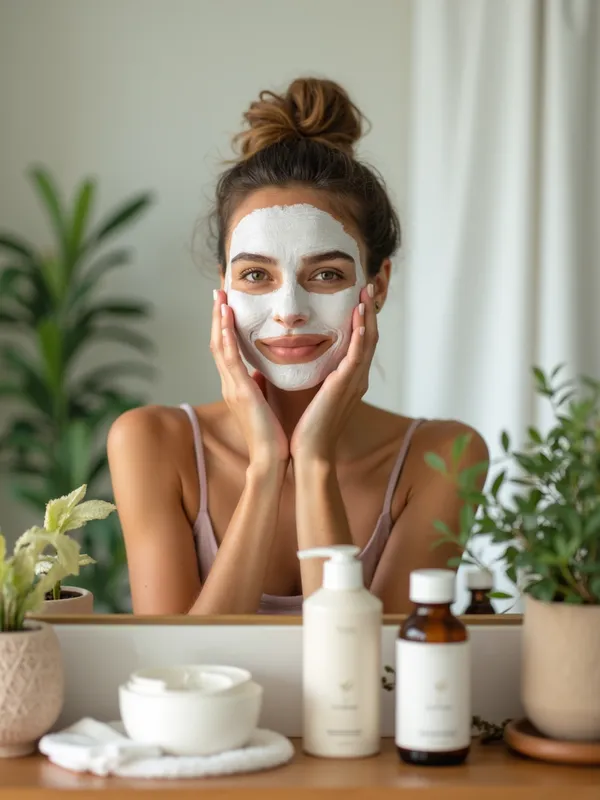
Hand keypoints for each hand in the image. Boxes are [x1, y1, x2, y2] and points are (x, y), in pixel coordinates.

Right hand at [210, 290, 288, 467]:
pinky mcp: (240, 392)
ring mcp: (232, 387)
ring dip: (218, 320)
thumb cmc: (271, 434)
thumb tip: (263, 372)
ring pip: (219, 346)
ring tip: (220, 297)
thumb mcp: (265, 402)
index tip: (226, 304)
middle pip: (217, 342)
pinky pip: (229, 360)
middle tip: (218, 291)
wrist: (271, 459)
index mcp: (236, 386)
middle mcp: (229, 383)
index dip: (224, 326)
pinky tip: (226, 320)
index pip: (226, 349)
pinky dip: (226, 338)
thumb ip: (261, 385)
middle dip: (217, 316)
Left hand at [290, 284, 377, 462]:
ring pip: (367, 342)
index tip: (355, 298)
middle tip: (365, 287)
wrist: (310, 452)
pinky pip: (357, 356)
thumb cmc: (304, 427)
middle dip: (368, 311)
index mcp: (347, 380)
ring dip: (367, 316)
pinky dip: (361, 336)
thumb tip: (290, 356)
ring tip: (365, 294)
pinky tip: (360, 319)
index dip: (360, 320)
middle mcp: (356, 379)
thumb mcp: (307, 392)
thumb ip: (307, 374)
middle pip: (368, 338)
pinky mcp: (346, 386)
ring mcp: (354, 382)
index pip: (358, 343)